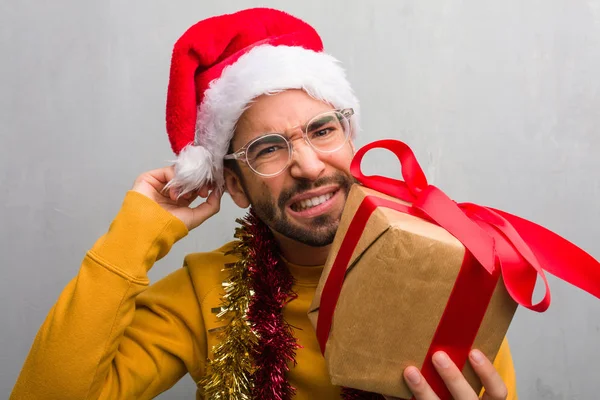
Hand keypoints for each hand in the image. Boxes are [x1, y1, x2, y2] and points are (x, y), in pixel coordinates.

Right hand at [132, 166, 221, 230]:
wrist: (149, 228)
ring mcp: (161, 183)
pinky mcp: (151, 178)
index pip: (197, 185)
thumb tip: (219, 191)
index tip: (214, 187)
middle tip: (203, 191)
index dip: (206, 184)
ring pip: (181, 173)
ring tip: (187, 195)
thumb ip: (212, 205)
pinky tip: (174, 194)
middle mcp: (172, 190)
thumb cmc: (170, 226)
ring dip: (188, 182)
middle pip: (191, 177)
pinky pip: (170, 171)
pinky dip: (176, 180)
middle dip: (200, 182)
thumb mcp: (197, 217)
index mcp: (182, 200)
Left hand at [385, 350, 507, 399]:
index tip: (473, 352)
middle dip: (453, 378)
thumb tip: (448, 326)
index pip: (498, 392)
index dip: (488, 373)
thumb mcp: (465, 382)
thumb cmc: (452, 391)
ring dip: (423, 390)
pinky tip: (389, 388)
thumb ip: (462, 363)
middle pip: (466, 399)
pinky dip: (401, 398)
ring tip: (409, 371)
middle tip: (437, 355)